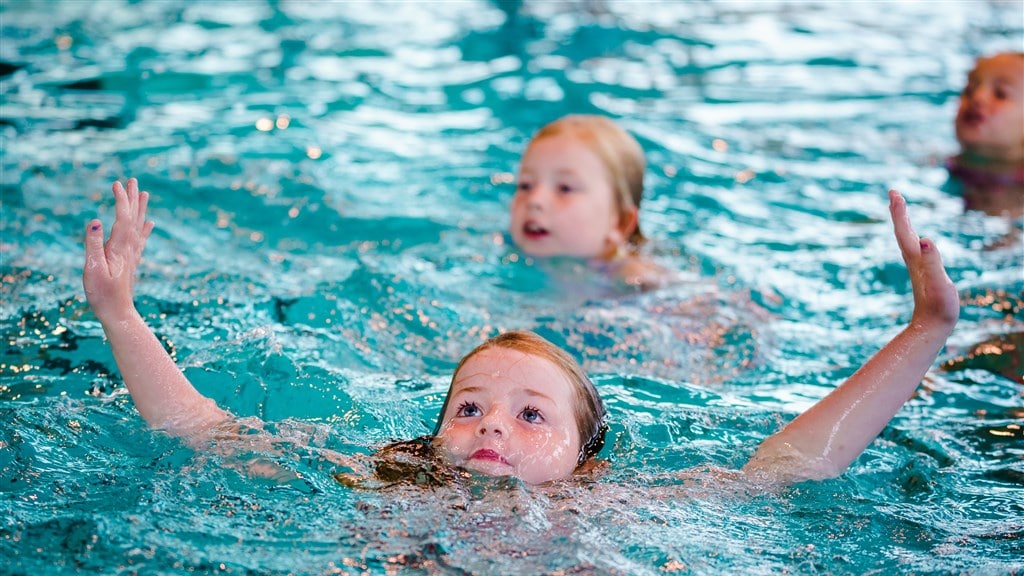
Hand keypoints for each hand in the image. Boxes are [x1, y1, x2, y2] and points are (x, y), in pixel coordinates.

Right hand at [83, 179, 154, 321]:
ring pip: (138, 226)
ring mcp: (132, 255)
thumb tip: (95, 221)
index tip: (117, 183)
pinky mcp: (132, 262)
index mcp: (119, 248)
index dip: (121, 199)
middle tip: (133, 179)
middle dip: (133, 198)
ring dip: (140, 209)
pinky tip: (149, 223)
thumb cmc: (102, 294)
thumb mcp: (92, 269)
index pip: (122, 217)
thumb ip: (93, 244)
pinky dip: (144, 228)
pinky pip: (140, 240)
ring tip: (145, 194)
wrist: (118, 313)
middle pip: (133, 218)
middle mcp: (129, 248)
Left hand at [888, 189, 958, 332]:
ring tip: (900, 208)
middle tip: (894, 192)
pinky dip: (912, 237)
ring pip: (906, 239)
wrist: (932, 326)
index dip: (899, 211)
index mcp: (915, 258)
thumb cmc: (939, 306)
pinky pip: (914, 248)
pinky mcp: (923, 273)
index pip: (904, 230)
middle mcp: (913, 260)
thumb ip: (932, 261)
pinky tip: (915, 239)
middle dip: (899, 211)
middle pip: (902, 231)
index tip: (894, 192)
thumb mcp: (938, 282)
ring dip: (903, 222)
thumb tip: (924, 240)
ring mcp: (917, 266)